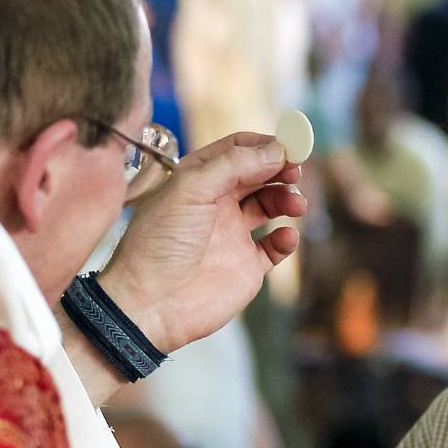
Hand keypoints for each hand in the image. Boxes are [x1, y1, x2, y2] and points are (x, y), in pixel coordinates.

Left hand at [101, 131, 307, 352]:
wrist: (151, 303)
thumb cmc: (160, 243)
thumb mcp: (191, 188)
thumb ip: (235, 164)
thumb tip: (276, 150)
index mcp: (198, 179)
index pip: (238, 149)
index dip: (265, 144)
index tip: (290, 145)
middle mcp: (216, 204)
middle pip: (259, 174)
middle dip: (281, 168)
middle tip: (297, 171)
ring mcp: (232, 235)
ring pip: (271, 206)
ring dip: (287, 199)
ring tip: (296, 205)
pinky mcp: (245, 266)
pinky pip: (275, 247)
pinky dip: (286, 239)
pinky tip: (285, 237)